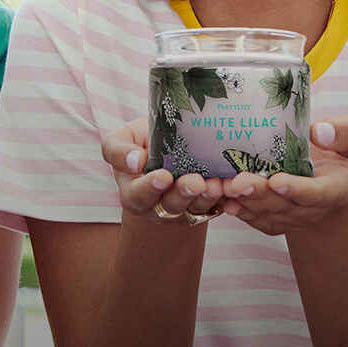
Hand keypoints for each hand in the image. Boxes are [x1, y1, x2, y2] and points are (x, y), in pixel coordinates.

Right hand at [101, 121, 223, 224]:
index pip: (138, 196)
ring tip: (216, 184)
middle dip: (184, 194)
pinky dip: (224, 196)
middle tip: (196, 182)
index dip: (150, 188)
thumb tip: (135, 160)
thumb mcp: (123, 139)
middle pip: (171, 206)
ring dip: (207, 197)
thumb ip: (118, 150)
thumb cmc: (141, 142)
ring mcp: (184, 207)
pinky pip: (217, 205)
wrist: (170, 142)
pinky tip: (230, 184)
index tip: (163, 176)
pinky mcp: (206, 205)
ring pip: (196, 207)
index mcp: (134, 192)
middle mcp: (158, 206)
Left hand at [220, 117, 347, 235]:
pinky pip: (256, 218)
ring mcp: (292, 216)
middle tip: (239, 182)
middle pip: (285, 207)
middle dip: (260, 196)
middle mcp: (313, 208)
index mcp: (336, 188)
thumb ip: (347, 132)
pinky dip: (239, 210)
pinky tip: (222, 198)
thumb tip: (319, 132)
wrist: (328, 173)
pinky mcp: (274, 218)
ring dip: (244, 202)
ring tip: (223, 186)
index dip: (298, 190)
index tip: (277, 181)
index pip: (319, 194)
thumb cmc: (341, 148)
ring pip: (266, 214)